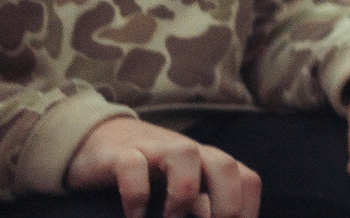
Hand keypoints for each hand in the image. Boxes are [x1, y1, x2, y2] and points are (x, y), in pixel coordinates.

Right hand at [67, 115, 259, 217]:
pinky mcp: (121, 153)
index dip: (248, 211)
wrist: (101, 138)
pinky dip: (137, 195)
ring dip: (183, 195)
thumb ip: (203, 206)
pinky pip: (133, 166)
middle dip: (227, 204)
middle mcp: (190, 151)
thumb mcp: (182, 189)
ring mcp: (156, 148)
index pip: (247, 180)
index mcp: (209, 162)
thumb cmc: (150, 171)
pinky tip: (135, 217)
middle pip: (225, 165)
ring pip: (185, 155)